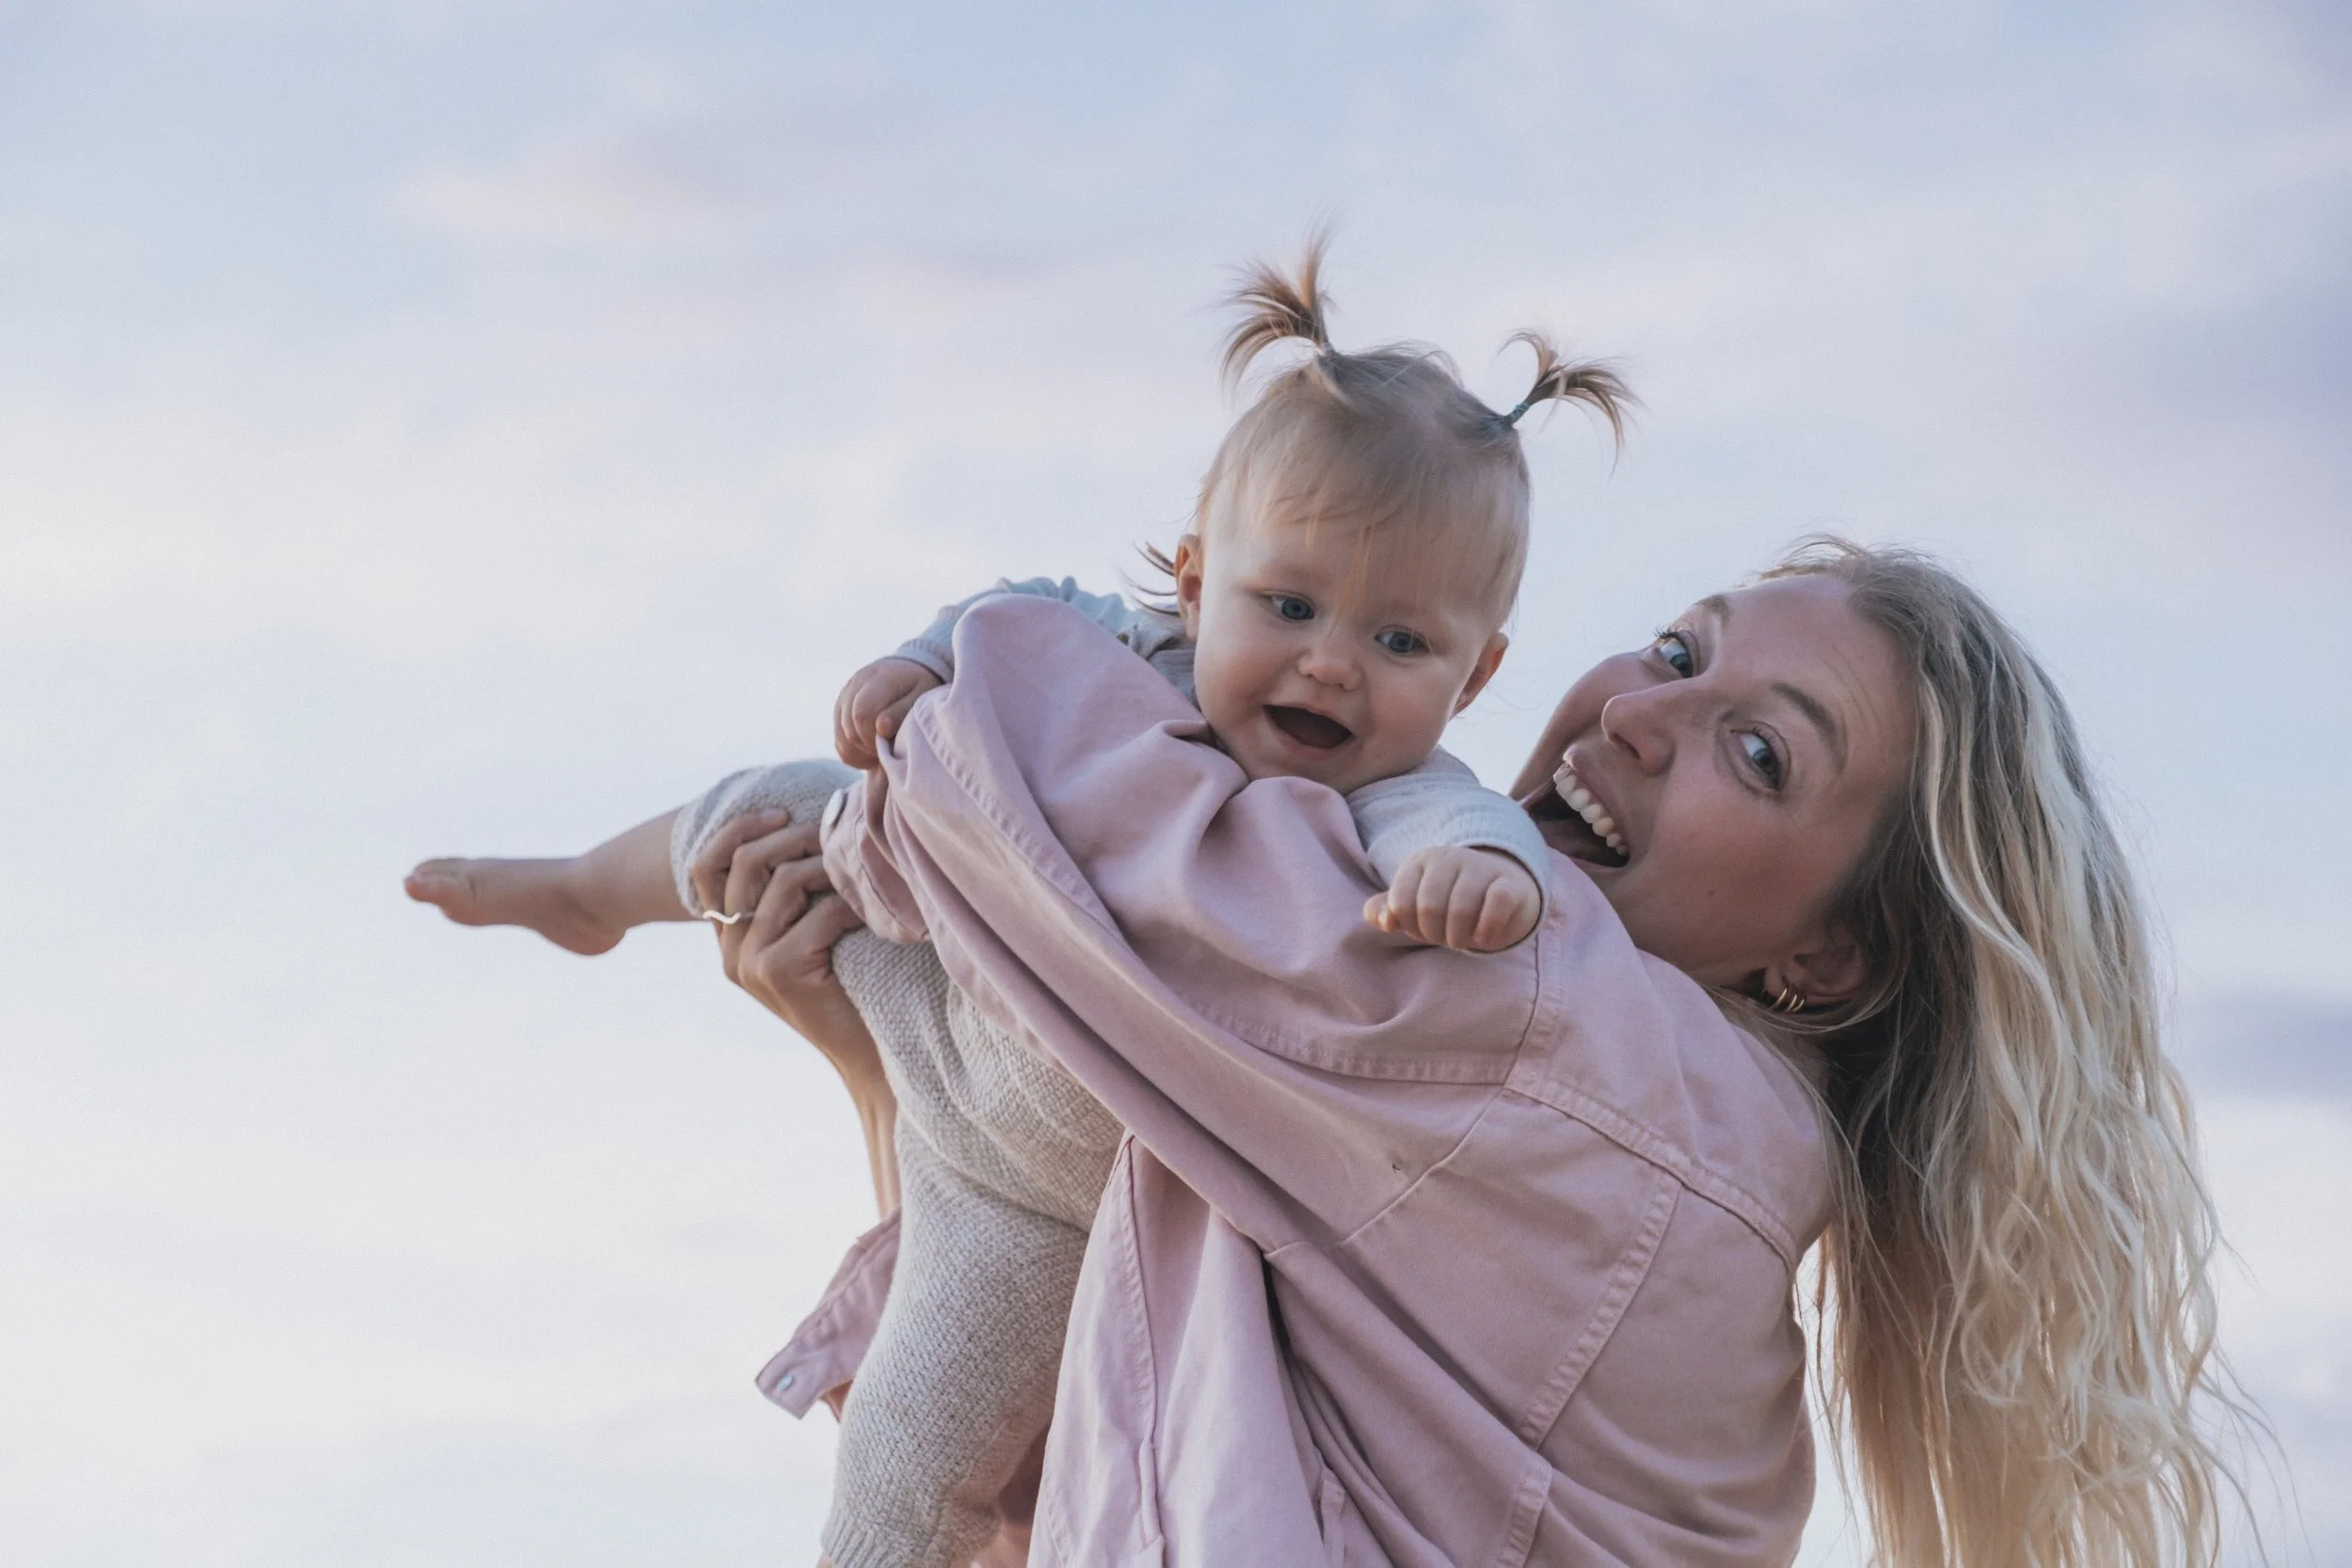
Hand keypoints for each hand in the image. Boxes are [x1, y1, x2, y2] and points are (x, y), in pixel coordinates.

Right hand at [689, 809, 875, 1079]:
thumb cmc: (851, 985)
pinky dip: (856, 906)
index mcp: (731, 938)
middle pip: (746, 862)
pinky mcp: (778, 972)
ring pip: (785, 881)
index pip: (705, 867)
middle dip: (795, 837)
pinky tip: (877, 913)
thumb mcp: (812, 934)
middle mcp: (731, 950)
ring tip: (864, 871)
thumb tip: (811, 823)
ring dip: (832, 867)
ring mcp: (750, 963)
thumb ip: (794, 896)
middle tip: (838, 833)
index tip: (781, 814)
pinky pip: (821, 913)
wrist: (868, 1053)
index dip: (737, 830)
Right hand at [834, 657, 943, 769]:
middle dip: (869, 746)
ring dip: (862, 752)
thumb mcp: (921, 697)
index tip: (892, 744)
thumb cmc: (919, 688)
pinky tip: (873, 751)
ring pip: (842, 738)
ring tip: (883, 751)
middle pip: (850, 728)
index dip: (874, 737)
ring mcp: (845, 695)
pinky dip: (855, 753)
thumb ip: (902, 713)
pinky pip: (839, 742)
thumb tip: (882, 728)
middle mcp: (857, 683)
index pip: (862, 714)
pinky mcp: (840, 709)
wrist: (908, 672)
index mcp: (880, 678)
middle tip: (890, 749)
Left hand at [1364, 846, 1541, 952]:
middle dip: (1434, 934)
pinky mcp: (1510, 883)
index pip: (1399, 904)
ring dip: (1459, 938)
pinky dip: (1487, 931)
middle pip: (1429, 908)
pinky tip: (1484, 938)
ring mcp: (1481, 867)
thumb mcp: (1411, 905)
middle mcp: (1449, 857)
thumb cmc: (1447, 903)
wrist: (1500, 895)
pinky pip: (1496, 905)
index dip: (1409, 927)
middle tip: (1445, 938)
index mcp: (1420, 861)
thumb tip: (1384, 921)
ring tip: (1462, 940)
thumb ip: (1383, 911)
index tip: (1422, 929)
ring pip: (1461, 909)